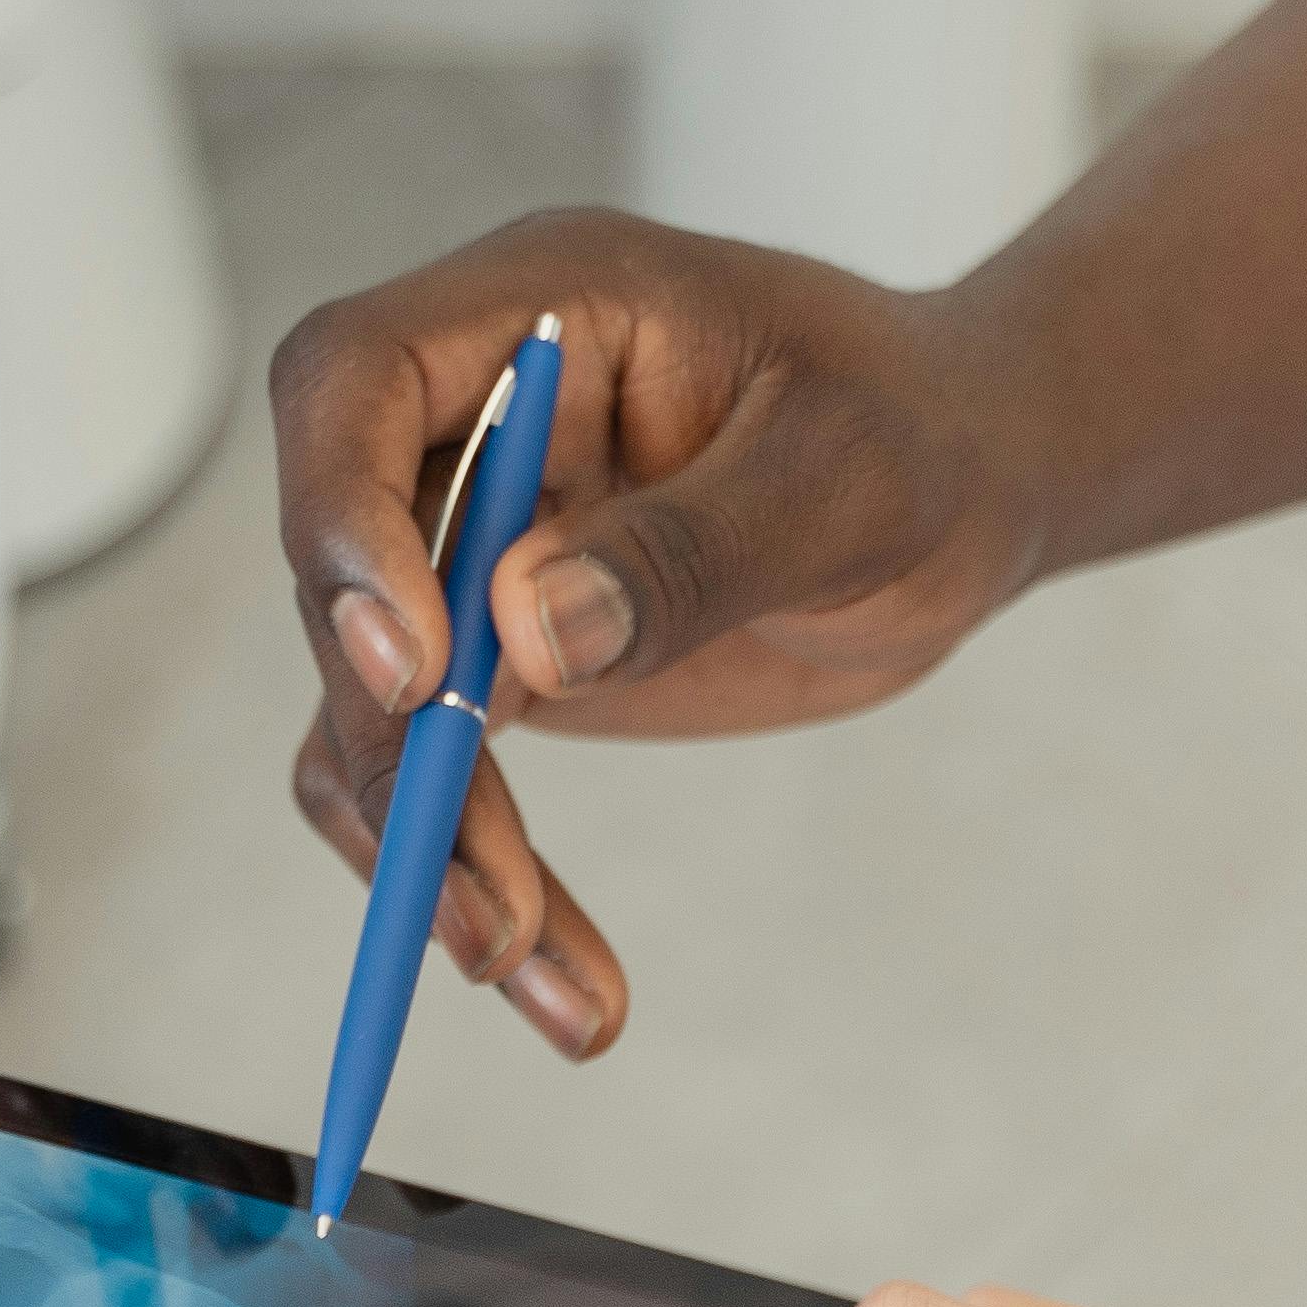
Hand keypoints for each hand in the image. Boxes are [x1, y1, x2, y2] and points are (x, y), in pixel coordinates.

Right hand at [270, 211, 1050, 1060]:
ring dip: (430, 852)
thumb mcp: (844, 477)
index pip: (351, 381)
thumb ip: (692, 547)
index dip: (342, 522)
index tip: (419, 673)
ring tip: (532, 974)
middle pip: (342, 582)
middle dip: (405, 753)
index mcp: (535, 313)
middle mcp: (469, 428)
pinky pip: (443, 782)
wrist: (965, 491)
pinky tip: (567, 992)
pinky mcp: (499, 662)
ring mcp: (469, 550)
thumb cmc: (923, 436)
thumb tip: (527, 632)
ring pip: (374, 712)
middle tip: (484, 898)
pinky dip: (480, 884)